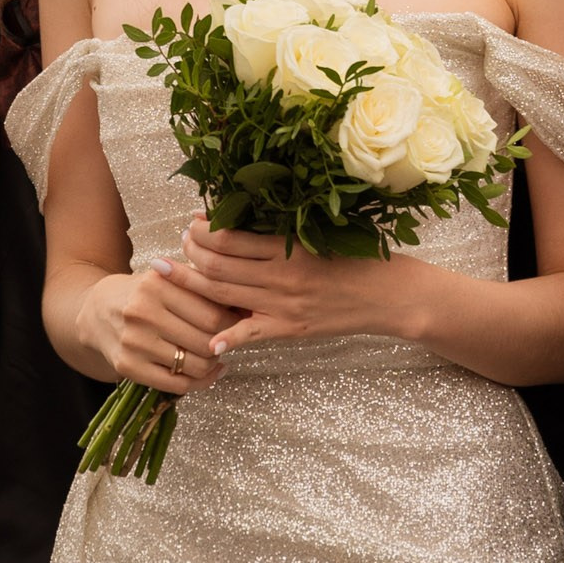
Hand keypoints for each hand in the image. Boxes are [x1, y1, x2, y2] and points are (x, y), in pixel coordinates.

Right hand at [82, 240, 243, 392]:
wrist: (98, 311)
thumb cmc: (143, 294)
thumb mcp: (168, 279)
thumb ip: (201, 288)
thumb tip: (245, 305)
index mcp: (156, 284)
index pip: (211, 312)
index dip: (232, 322)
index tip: (239, 323)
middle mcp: (142, 312)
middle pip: (205, 339)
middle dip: (224, 344)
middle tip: (229, 341)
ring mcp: (133, 342)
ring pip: (193, 364)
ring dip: (212, 365)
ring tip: (216, 357)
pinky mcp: (127, 367)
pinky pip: (176, 384)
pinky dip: (200, 383)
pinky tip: (208, 374)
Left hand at [181, 219, 409, 356]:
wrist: (388, 294)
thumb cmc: (357, 256)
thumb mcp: (318, 235)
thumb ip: (281, 232)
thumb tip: (241, 220)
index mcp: (288, 247)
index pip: (229, 238)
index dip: (202, 230)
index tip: (193, 222)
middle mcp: (281, 276)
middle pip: (218, 266)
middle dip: (190, 253)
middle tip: (179, 243)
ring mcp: (283, 305)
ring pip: (224, 295)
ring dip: (193, 283)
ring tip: (176, 272)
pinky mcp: (291, 329)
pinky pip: (252, 335)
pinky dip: (228, 338)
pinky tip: (209, 342)